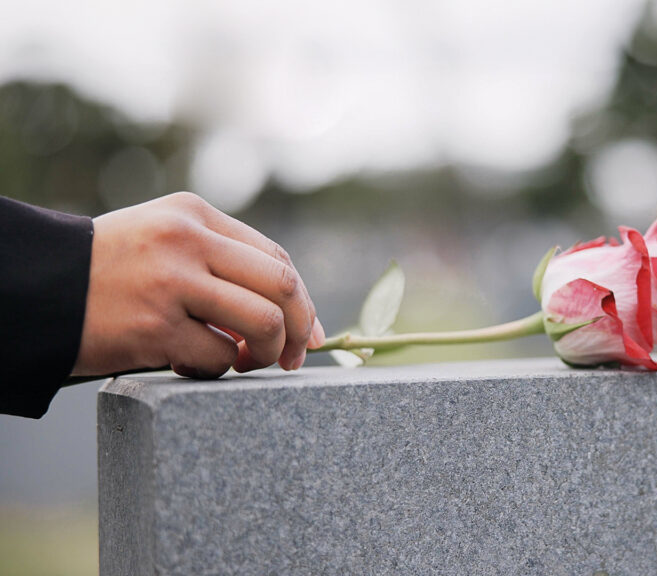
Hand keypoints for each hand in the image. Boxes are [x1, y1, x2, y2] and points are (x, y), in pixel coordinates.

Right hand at [73, 192, 325, 377]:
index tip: (308, 335)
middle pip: (283, 286)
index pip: (276, 258)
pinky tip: (192, 366)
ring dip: (263, 354)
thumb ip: (220, 263)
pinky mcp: (153, 325)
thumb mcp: (163, 242)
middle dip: (298, 330)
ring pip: (261, 322)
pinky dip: (217, 371)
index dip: (302, 302)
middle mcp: (187, 240)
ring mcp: (171, 281)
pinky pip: (217, 358)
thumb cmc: (106, 273)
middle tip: (288, 358)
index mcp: (194, 215)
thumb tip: (289, 315)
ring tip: (241, 364)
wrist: (33, 288)